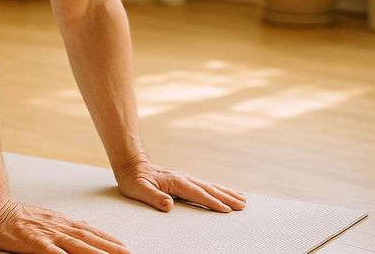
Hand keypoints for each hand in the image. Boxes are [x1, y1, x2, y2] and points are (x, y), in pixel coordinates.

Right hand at [0, 201, 129, 253]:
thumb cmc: (17, 217)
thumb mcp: (45, 218)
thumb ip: (61, 226)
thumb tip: (78, 230)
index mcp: (61, 222)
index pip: (90, 231)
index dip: (108, 239)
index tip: (123, 246)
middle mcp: (59, 228)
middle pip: (89, 240)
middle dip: (111, 248)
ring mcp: (49, 236)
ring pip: (78, 246)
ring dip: (98, 253)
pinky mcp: (36, 245)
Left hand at [113, 153, 246, 212]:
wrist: (131, 165)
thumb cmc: (133, 179)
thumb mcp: (138, 189)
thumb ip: (153, 197)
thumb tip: (168, 205)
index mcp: (174, 181)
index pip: (197, 193)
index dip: (211, 202)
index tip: (226, 210)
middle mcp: (183, 177)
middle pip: (208, 189)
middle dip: (226, 197)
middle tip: (243, 205)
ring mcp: (185, 177)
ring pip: (210, 186)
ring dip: (226, 192)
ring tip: (242, 199)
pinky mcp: (184, 180)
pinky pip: (205, 185)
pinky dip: (218, 189)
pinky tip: (225, 192)